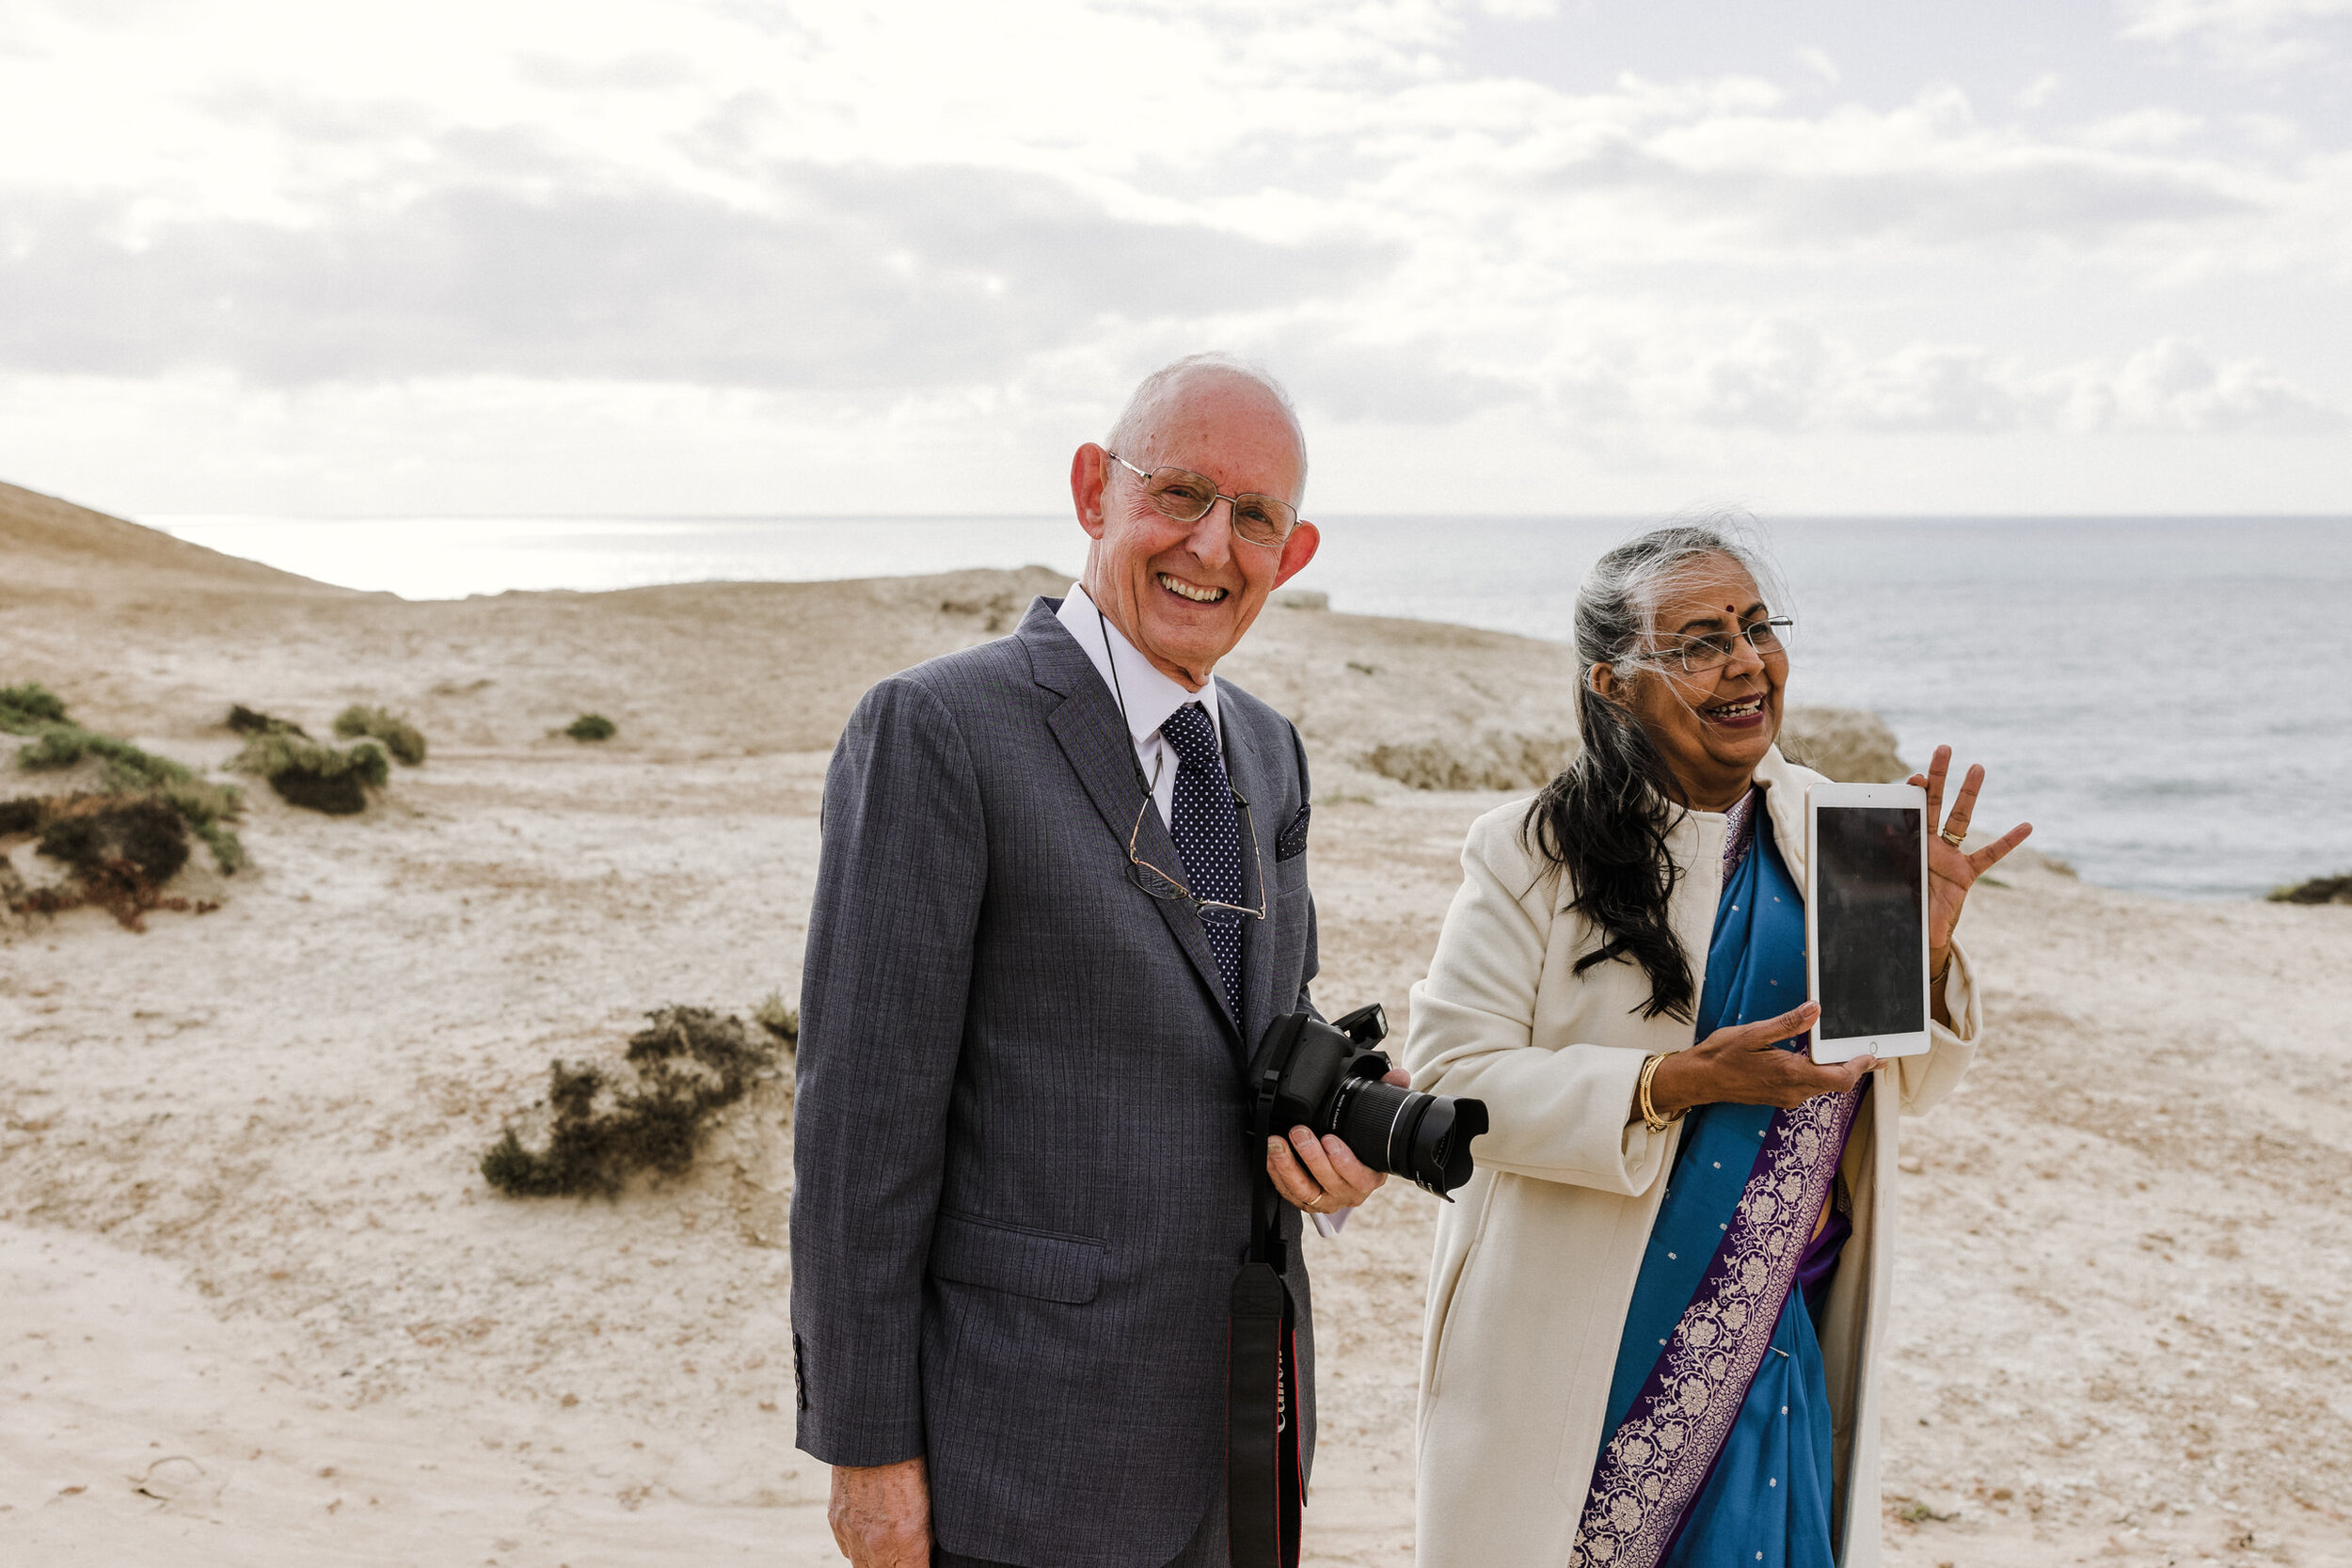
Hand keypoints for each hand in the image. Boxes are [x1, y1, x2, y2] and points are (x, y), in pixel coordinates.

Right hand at [829, 1457, 930, 1567]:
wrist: (872, 1438)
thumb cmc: (911, 1464)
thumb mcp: (931, 1503)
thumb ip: (927, 1537)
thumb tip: (926, 1554)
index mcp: (906, 1541)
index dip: (921, 1567)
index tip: (922, 1561)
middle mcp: (876, 1545)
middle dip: (897, 1566)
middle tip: (906, 1554)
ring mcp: (853, 1536)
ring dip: (876, 1563)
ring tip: (888, 1547)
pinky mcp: (836, 1523)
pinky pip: (847, 1550)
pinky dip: (859, 1548)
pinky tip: (870, 1534)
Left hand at [1265, 1068, 1404, 1215]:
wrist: (1342, 1164)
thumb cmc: (1359, 1141)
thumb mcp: (1374, 1118)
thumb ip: (1388, 1093)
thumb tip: (1399, 1075)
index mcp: (1371, 1175)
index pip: (1361, 1176)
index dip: (1345, 1161)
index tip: (1330, 1139)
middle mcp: (1349, 1192)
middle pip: (1330, 1181)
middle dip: (1312, 1157)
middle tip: (1299, 1132)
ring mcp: (1326, 1199)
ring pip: (1306, 1191)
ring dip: (1289, 1167)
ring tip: (1277, 1143)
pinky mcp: (1304, 1201)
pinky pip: (1289, 1193)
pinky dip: (1277, 1174)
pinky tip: (1271, 1156)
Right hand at [1646, 1002, 1873, 1115]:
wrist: (1699, 1080)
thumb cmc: (1721, 1056)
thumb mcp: (1754, 1033)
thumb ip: (1788, 1023)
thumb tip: (1815, 1010)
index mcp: (1790, 1073)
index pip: (1838, 1077)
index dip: (1860, 1067)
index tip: (1874, 1056)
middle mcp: (1792, 1091)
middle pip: (1835, 1083)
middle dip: (1853, 1067)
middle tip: (1870, 1053)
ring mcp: (1786, 1096)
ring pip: (1823, 1086)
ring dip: (1836, 1070)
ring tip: (1847, 1053)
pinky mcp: (1779, 1096)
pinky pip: (1809, 1087)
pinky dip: (1820, 1074)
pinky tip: (1817, 1060)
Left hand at [1913, 745, 2032, 970]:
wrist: (1920, 929)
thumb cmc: (1904, 909)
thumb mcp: (1895, 893)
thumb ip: (1892, 871)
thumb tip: (1884, 840)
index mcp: (1907, 847)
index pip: (1910, 814)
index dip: (1912, 795)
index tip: (1916, 776)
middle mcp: (1928, 845)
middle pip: (1934, 804)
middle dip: (1937, 777)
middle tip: (1943, 748)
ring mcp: (1949, 856)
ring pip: (1961, 818)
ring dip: (1969, 793)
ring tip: (1977, 767)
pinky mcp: (1967, 872)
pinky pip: (1990, 855)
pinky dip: (2008, 842)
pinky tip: (2027, 826)